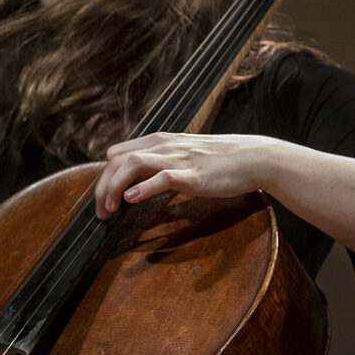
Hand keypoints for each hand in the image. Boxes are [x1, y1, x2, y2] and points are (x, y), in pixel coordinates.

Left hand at [95, 132, 275, 219]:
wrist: (253, 157)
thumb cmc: (218, 160)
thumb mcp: (182, 155)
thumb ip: (160, 163)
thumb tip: (138, 181)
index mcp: (158, 141)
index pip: (117, 153)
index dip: (104, 176)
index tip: (103, 200)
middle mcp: (163, 145)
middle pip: (117, 159)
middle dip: (102, 186)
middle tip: (101, 212)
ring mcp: (177, 158)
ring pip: (133, 163)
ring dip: (114, 186)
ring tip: (110, 209)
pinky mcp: (192, 173)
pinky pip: (162, 177)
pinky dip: (143, 187)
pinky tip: (131, 198)